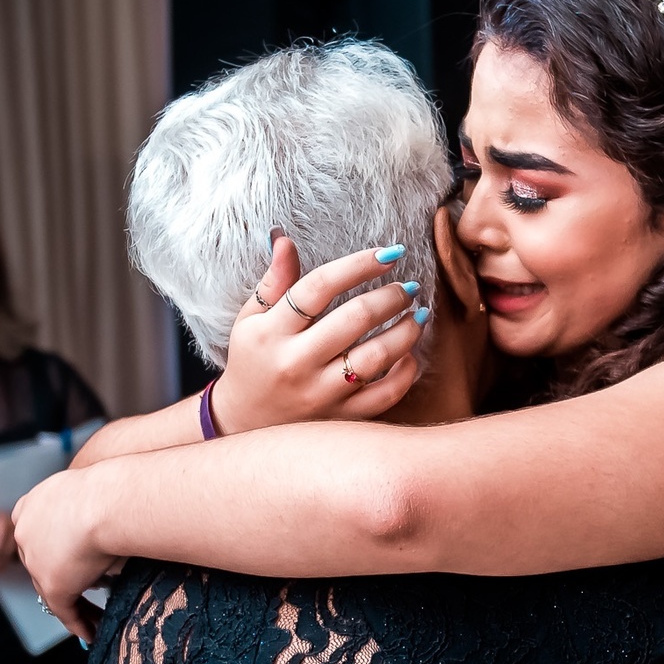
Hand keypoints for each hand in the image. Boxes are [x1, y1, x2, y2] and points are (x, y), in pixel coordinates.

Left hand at [13, 471, 122, 642]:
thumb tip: (114, 519)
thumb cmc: (114, 490)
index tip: (71, 558)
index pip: (38, 532)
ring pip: (52, 589)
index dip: (54, 548)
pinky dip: (78, 623)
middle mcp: (26, 531)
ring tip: (94, 620)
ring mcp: (36, 560)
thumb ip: (92, 508)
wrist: (109, 499)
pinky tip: (91, 633)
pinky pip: (64, 609)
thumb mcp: (95, 493)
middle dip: (64, 577)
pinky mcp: (53, 584)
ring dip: (74, 605)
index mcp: (32, 504)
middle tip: (87, 589)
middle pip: (41, 563)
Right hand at [208, 237, 428, 435]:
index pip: (319, 286)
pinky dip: (405, 374)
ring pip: (376, 357)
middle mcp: (296, 363)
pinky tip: (410, 355)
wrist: (245, 424)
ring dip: (406, 331)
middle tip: (407, 287)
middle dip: (390, 296)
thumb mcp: (250, 320)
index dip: (359, 264)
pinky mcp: (340, 419)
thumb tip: (285, 239)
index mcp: (271, 332)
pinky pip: (384, 395)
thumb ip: (273, 282)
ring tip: (419, 315)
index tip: (390, 254)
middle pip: (354, 318)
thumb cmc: (252, 362)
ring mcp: (320, 394)